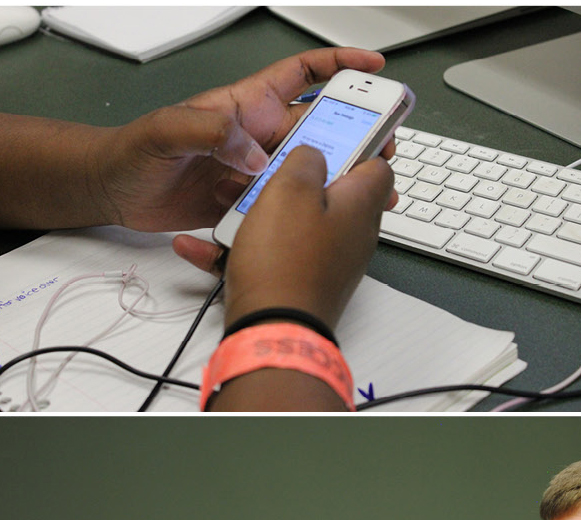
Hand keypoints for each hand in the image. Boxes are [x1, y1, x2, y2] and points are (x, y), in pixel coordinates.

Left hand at [95, 48, 384, 232]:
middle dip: (358, 131)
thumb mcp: (166, 129)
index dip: (339, 63)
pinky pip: (284, 206)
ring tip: (367, 191)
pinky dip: (307, 212)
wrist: (109, 193)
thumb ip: (209, 131)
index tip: (373, 66)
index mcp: (245, 105)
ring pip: (309, 169)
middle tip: (383, 147)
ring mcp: (253, 171)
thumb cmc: (131, 151)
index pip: (302, 74)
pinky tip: (324, 220)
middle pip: (320, 127)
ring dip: (339, 178)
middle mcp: (255, 136)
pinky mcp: (245, 204)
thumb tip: (252, 152)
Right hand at [176, 145, 392, 330]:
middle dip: (292, 177)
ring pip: (292, 222)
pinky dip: (239, 247)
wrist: (270, 330)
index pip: (378, 164)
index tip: (337, 129)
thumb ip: (306, 158)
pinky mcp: (299, 282)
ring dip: (258, 210)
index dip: (359, 142)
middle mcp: (349, 235)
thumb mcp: (292, 187)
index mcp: (359, 205)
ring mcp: (326, 261)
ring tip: (225, 203)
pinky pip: (269, 254)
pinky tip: (203, 244)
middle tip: (265, 168)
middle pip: (329, 192)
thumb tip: (312, 154)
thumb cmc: (285, 261)